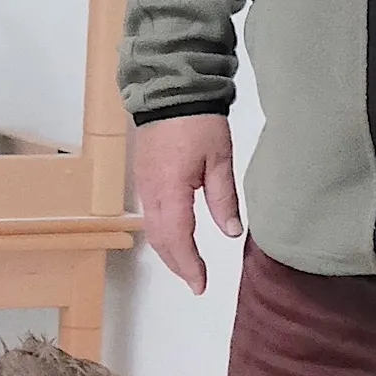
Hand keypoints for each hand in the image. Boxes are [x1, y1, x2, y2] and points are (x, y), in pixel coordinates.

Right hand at [132, 113, 241, 295]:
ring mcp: (144, 186)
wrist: (169, 90)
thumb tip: (231, 232)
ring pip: (152, 230)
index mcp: (171, 190)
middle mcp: (151, 193)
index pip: (178, 239)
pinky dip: (163, 234)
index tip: (202, 284)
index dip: (190, 265)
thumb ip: (223, 199)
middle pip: (160, 240)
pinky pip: (150, 215)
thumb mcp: (219, 159)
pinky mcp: (144, 178)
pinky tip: (176, 237)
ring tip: (187, 266)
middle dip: (178, 264)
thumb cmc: (196, 121)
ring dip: (169, 252)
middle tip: (196, 282)